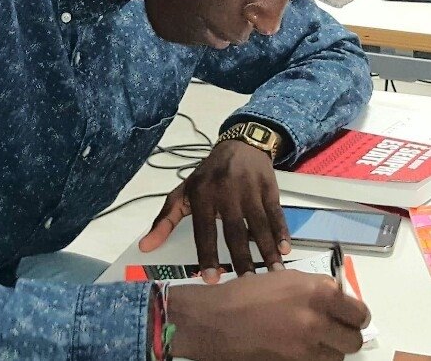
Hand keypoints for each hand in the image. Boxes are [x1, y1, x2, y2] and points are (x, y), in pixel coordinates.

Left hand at [139, 139, 290, 281]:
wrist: (240, 146)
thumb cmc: (208, 175)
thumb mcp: (184, 192)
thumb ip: (165, 220)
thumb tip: (145, 247)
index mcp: (202, 194)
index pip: (204, 229)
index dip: (207, 254)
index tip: (212, 280)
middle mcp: (226, 191)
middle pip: (234, 229)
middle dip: (241, 257)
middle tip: (248, 283)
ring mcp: (249, 189)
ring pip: (258, 223)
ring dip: (267, 249)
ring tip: (273, 274)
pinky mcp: (269, 187)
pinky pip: (276, 212)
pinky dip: (281, 231)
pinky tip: (285, 250)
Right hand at [168, 270, 370, 360]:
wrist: (218, 318)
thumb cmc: (248, 292)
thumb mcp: (285, 278)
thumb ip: (314, 288)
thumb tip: (335, 298)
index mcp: (317, 291)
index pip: (358, 310)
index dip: (354, 313)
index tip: (347, 313)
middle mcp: (318, 319)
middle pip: (354, 338)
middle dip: (346, 334)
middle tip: (332, 328)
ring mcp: (308, 347)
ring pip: (338, 356)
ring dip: (330, 348)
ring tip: (311, 338)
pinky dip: (314, 357)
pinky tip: (297, 347)